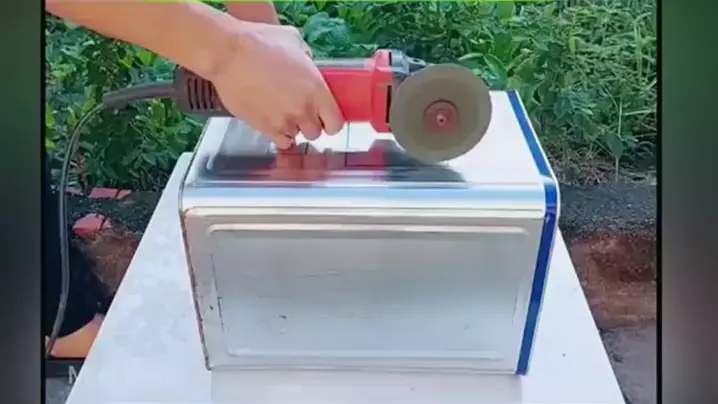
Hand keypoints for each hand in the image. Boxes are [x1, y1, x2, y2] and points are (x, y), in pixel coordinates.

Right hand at [210, 22, 343, 148]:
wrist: (228, 53)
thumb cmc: (259, 42)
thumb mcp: (293, 41)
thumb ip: (307, 57)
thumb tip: (307, 64)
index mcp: (317, 89)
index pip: (336, 123)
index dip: (331, 121)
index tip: (325, 118)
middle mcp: (303, 109)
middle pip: (316, 132)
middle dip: (310, 124)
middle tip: (300, 112)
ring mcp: (284, 121)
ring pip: (297, 136)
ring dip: (292, 127)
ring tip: (281, 112)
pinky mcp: (264, 128)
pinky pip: (281, 142)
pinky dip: (279, 136)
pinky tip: (273, 123)